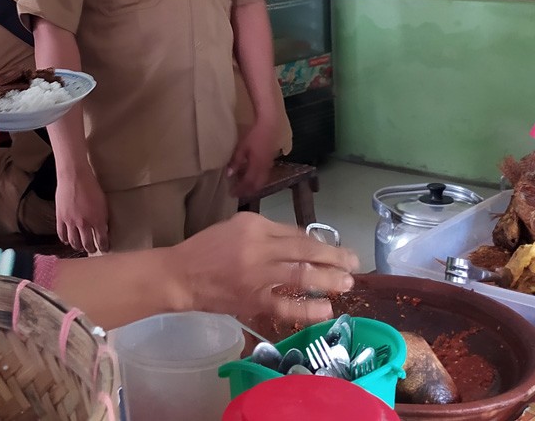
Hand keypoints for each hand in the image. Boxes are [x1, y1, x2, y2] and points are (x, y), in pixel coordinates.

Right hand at [55, 164, 108, 253]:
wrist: (74, 176)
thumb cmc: (91, 186)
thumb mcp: (103, 202)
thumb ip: (103, 217)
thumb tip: (103, 228)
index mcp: (97, 220)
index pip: (102, 240)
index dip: (104, 246)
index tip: (105, 248)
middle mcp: (84, 224)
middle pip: (87, 244)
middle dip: (91, 249)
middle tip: (93, 250)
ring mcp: (71, 222)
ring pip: (74, 241)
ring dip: (78, 246)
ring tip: (80, 247)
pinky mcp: (60, 218)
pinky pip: (62, 234)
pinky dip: (65, 239)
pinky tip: (67, 240)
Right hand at [167, 213, 358, 329]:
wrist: (180, 275)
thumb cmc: (206, 249)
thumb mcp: (235, 228)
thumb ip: (267, 233)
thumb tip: (301, 244)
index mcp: (254, 225)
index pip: (296, 233)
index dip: (320, 243)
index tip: (337, 250)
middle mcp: (258, 246)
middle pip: (305, 250)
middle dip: (334, 257)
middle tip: (354, 263)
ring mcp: (257, 275)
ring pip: (301, 276)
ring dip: (327, 280)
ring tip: (346, 283)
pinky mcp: (252, 300)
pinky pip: (285, 306)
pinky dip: (307, 309)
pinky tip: (325, 309)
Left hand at [228, 120, 279, 198]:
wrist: (270, 125)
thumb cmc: (254, 135)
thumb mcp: (242, 147)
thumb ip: (236, 161)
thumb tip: (229, 174)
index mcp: (257, 165)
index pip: (248, 182)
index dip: (240, 190)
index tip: (232, 194)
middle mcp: (264, 167)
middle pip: (257, 185)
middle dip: (248, 191)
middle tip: (239, 194)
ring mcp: (269, 164)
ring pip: (262, 181)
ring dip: (253, 186)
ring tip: (244, 187)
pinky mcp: (270, 160)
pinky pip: (264, 175)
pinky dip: (257, 179)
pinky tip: (251, 176)